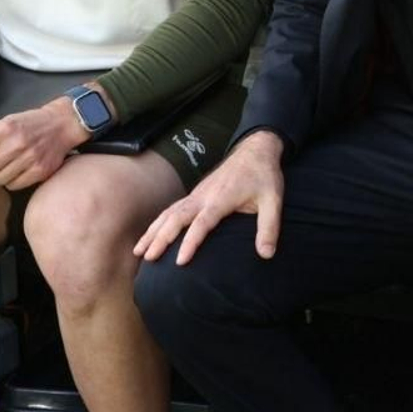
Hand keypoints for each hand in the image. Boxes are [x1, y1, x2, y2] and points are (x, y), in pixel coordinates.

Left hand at [0, 99, 85, 190]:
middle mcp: (16, 144)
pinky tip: (18, 169)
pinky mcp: (39, 172)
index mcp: (5, 129)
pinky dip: (12, 180)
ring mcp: (29, 159)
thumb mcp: (5, 121)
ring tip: (8, 164)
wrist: (62, 125)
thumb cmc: (28, 124)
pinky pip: (13, 186)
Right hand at [134, 130, 283, 265]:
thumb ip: (269, 227)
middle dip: (161, 238)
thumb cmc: (264, 176)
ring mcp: (197, 193)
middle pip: (177, 217)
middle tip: (148, 259)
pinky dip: (158, 223)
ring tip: (138, 251)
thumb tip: (267, 255)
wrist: (255, 150)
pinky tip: (149, 235)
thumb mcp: (273, 201)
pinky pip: (172, 209)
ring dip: (153, 231)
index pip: (202, 223)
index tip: (180, 261)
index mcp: (222, 198)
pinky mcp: (195, 194)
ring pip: (169, 212)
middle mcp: (204, 196)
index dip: (190, 242)